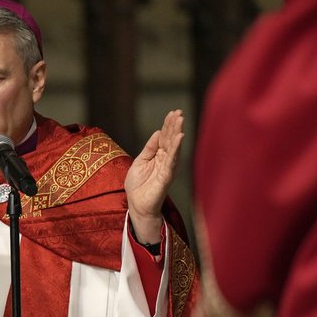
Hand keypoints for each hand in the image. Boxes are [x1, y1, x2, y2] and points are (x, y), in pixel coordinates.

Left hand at [124, 110, 183, 243]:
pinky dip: (175, 149)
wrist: (136, 204)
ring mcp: (167, 167)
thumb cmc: (138, 185)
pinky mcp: (166, 176)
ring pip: (174, 147)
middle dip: (174, 125)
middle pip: (170, 139)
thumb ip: (149, 148)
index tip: (172, 112)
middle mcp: (165, 160)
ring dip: (177, 133)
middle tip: (179, 111)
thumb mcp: (140, 161)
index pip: (164, 137)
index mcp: (158, 156)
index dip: (168, 125)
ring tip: (180, 120)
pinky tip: (179, 137)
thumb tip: (158, 132)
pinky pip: (172, 160)